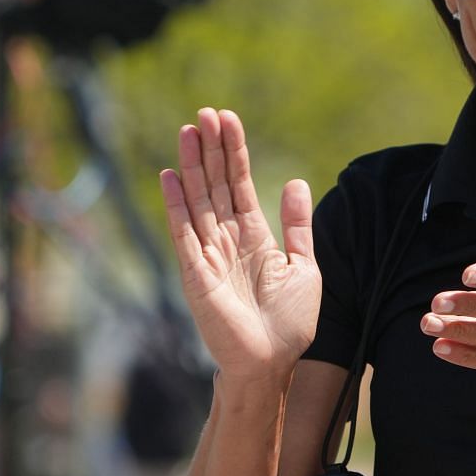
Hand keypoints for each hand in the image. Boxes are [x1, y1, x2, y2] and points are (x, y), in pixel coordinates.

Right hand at [160, 108, 319, 379]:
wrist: (273, 363)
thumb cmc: (289, 323)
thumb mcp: (304, 266)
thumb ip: (297, 226)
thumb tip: (297, 182)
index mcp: (253, 236)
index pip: (240, 184)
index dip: (234, 153)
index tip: (228, 120)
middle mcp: (226, 240)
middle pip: (216, 184)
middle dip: (212, 149)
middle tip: (208, 113)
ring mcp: (208, 254)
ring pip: (199, 200)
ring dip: (194, 165)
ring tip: (190, 130)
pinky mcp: (195, 273)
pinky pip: (184, 232)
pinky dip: (177, 204)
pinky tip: (171, 176)